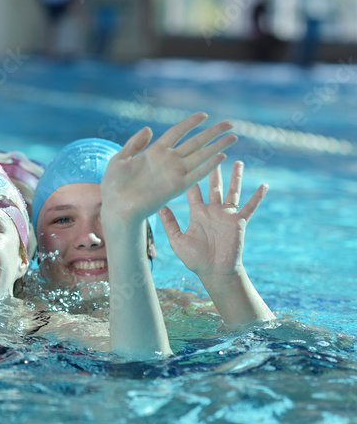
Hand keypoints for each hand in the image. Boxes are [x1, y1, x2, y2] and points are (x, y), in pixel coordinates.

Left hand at [101, 113, 236, 223]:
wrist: (115, 206)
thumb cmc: (113, 185)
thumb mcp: (120, 158)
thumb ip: (135, 143)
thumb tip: (148, 128)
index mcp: (154, 152)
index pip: (177, 132)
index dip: (190, 123)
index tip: (204, 115)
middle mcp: (168, 161)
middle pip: (195, 142)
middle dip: (213, 133)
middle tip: (230, 124)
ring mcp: (173, 173)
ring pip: (200, 155)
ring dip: (217, 146)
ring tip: (233, 136)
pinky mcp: (175, 187)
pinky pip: (196, 174)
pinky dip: (208, 166)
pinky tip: (221, 157)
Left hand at [160, 161, 266, 277]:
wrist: (214, 272)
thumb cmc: (195, 259)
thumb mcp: (177, 240)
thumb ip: (169, 223)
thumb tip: (158, 206)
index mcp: (197, 212)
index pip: (193, 190)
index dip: (190, 175)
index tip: (186, 160)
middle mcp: (212, 210)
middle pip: (213, 185)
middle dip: (213, 169)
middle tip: (213, 152)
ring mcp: (227, 215)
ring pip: (232, 192)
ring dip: (235, 178)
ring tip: (238, 162)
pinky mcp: (239, 222)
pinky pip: (250, 207)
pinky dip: (257, 197)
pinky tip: (265, 185)